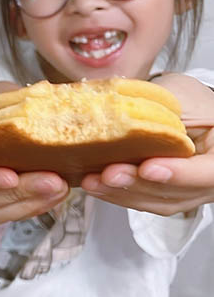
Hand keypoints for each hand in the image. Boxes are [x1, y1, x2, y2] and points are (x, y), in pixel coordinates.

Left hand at [81, 74, 213, 214]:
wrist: (189, 109)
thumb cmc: (191, 100)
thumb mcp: (182, 95)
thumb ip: (160, 110)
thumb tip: (119, 113)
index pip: (209, 172)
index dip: (179, 174)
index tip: (147, 168)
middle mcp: (212, 177)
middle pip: (180, 191)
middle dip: (139, 184)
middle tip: (108, 174)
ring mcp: (192, 190)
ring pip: (160, 201)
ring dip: (123, 193)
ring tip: (93, 181)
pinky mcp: (169, 195)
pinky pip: (147, 200)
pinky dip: (120, 194)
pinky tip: (97, 185)